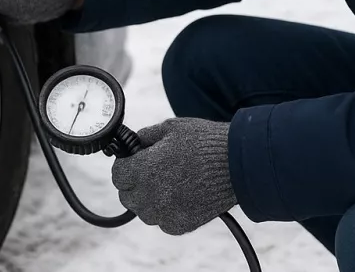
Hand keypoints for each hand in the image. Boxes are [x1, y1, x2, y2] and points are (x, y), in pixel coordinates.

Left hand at [111, 117, 236, 234]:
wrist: (237, 165)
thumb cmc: (205, 143)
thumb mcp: (170, 128)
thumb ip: (144, 137)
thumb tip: (132, 144)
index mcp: (144, 170)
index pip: (117, 175)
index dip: (126, 165)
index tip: (135, 160)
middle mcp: (150, 196)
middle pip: (126, 196)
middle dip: (134, 182)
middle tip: (152, 171)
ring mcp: (165, 214)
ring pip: (143, 211)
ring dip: (149, 199)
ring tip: (169, 183)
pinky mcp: (179, 225)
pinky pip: (162, 221)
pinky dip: (166, 211)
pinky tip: (180, 195)